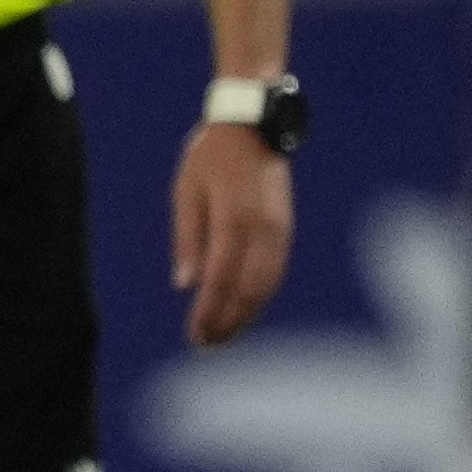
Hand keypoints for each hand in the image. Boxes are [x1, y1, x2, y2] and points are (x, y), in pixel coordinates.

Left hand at [171, 120, 291, 348]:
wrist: (253, 125)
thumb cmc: (210, 157)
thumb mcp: (186, 192)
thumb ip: (188, 239)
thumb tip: (185, 285)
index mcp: (234, 219)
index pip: (221, 280)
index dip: (210, 313)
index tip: (195, 336)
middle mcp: (262, 229)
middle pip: (249, 290)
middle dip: (229, 322)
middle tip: (206, 345)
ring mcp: (279, 229)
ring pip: (267, 285)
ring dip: (247, 314)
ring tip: (223, 336)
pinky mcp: (285, 228)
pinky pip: (275, 271)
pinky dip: (260, 296)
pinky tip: (244, 309)